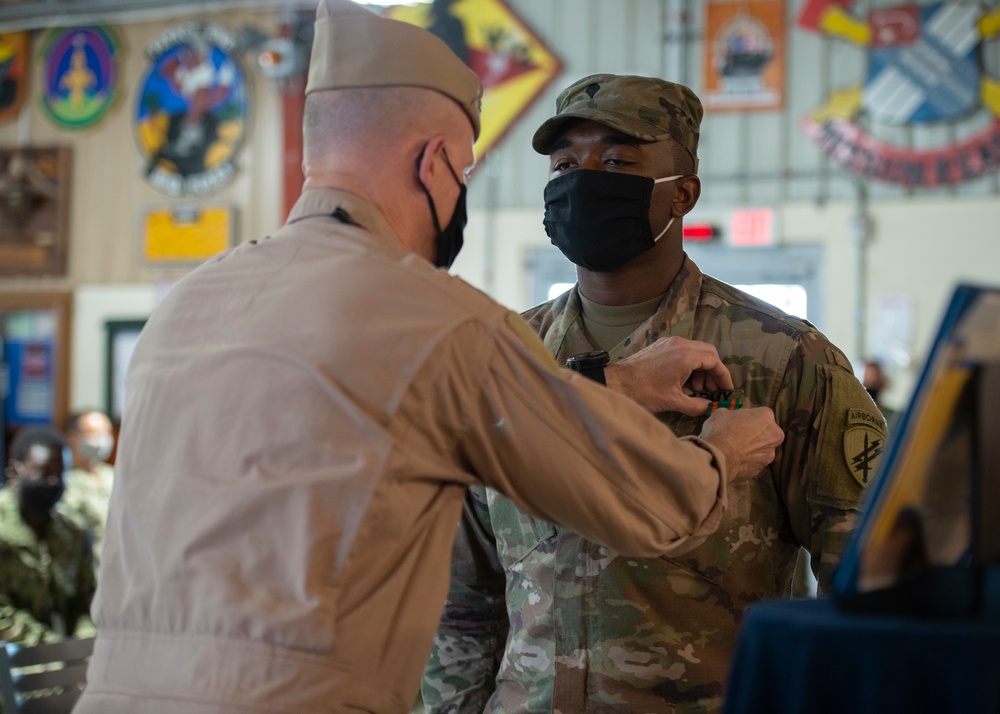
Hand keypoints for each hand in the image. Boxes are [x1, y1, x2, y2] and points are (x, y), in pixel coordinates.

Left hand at [603, 336, 733, 415]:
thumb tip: (710, 408)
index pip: (714, 360)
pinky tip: (683, 382)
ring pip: (696, 351)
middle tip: (711, 390)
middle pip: (707, 353)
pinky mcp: (661, 346)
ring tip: (695, 389)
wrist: (616, 382)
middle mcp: (679, 343)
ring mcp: (669, 342)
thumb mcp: (673, 401)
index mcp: (685, 355)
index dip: (723, 376)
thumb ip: (697, 405)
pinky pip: (683, 351)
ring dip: (700, 369)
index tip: (727, 389)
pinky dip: (689, 364)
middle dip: (713, 372)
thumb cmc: (643, 392)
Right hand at [698, 407, 783, 481]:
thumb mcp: (721, 413)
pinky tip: (734, 460)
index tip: (738, 422)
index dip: (748, 418)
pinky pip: (754, 462)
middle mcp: (774, 435)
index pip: (761, 414)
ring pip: (762, 449)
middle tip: (738, 435)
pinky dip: (746, 461)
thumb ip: (732, 415)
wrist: (718, 459)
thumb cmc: (720, 431)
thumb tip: (730, 419)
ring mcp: (769, 454)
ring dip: (752, 448)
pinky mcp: (761, 469)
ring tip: (734, 450)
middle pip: (766, 432)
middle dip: (754, 433)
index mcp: (766, 416)